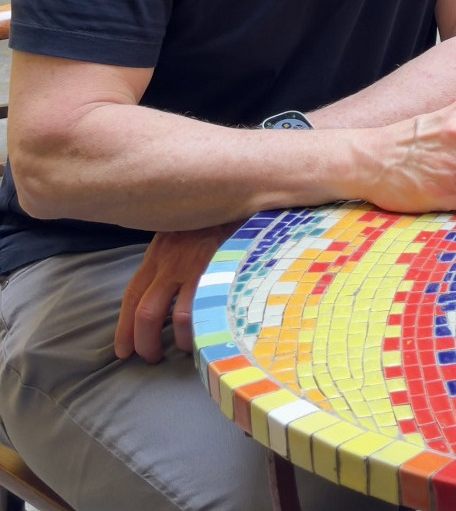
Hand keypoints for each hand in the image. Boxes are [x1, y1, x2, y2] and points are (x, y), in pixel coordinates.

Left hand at [115, 222, 241, 362]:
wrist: (240, 191)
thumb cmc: (212, 214)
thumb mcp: (180, 231)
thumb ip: (170, 256)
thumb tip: (164, 286)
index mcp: (157, 254)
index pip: (132, 297)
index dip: (124, 328)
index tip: (122, 351)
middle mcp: (170, 262)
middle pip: (146, 312)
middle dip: (145, 342)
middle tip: (152, 358)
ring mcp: (196, 266)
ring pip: (176, 316)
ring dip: (180, 341)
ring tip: (186, 352)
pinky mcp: (220, 269)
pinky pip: (208, 307)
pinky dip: (206, 327)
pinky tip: (211, 335)